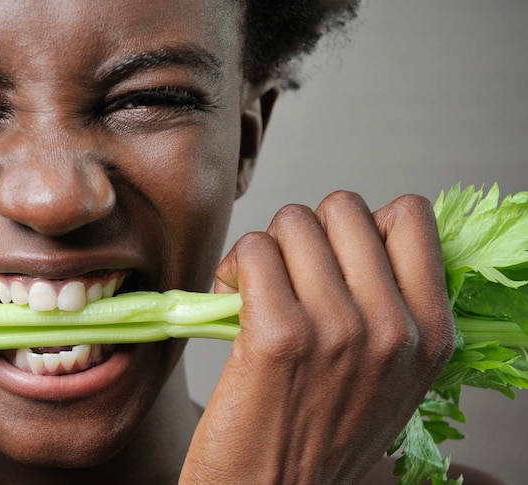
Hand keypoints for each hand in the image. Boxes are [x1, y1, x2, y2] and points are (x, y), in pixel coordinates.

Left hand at [180, 192, 455, 483]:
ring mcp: (337, 329)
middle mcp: (392, 328)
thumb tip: (363, 237)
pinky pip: (253, 250)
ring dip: (264, 250)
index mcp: (429, 334)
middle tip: (285, 277)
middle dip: (305, 234)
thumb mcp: (388, 378)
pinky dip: (233, 267)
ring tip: (254, 294)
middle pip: (343, 208)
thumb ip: (392, 309)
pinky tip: (230, 302)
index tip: (333, 261)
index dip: (359, 227)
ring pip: (292, 222)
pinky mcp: (277, 335)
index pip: (409, 216)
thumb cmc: (320, 436)